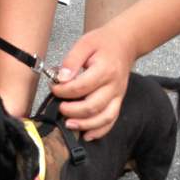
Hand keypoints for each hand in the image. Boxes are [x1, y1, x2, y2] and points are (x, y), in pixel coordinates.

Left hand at [50, 24, 137, 140]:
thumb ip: (71, 61)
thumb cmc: (102, 43)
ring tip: (68, 124)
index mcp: (105, 69)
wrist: (125, 43)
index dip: (64, 91)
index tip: (54, 88)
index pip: (82, 86)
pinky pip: (111, 121)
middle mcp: (114, 85)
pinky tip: (86, 135)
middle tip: (59, 107)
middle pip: (93, 106)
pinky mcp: (118, 102)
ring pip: (104, 117)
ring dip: (84, 124)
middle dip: (72, 110)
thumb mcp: (84, 43)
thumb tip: (61, 78)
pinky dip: (99, 131)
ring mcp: (118, 96)